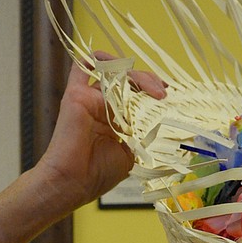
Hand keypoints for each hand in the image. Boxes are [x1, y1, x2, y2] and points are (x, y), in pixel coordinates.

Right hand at [34, 58, 165, 210]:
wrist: (73, 182)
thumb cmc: (98, 174)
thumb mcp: (131, 153)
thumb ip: (142, 134)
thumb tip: (163, 121)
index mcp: (116, 120)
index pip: (137, 96)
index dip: (153, 92)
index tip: (168, 98)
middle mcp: (103, 106)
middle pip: (128, 81)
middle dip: (149, 82)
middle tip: (162, 95)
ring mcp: (90, 99)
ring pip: (114, 71)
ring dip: (136, 75)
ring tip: (152, 90)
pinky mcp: (76, 94)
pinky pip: (84, 67)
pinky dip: (101, 60)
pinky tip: (118, 67)